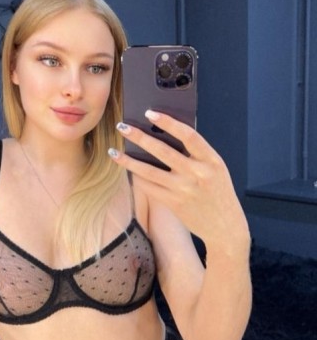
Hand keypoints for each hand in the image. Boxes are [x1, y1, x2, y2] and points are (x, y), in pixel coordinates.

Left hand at [109, 110, 249, 249]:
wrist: (225, 227)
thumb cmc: (218, 192)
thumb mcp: (216, 168)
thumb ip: (197, 153)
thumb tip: (166, 134)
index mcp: (211, 160)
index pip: (188, 135)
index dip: (168, 123)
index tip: (150, 113)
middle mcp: (197, 174)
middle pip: (163, 151)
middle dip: (139, 137)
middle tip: (122, 126)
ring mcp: (184, 190)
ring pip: (149, 172)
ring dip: (128, 161)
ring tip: (113, 152)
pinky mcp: (174, 204)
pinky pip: (149, 188)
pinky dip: (137, 178)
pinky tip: (128, 170)